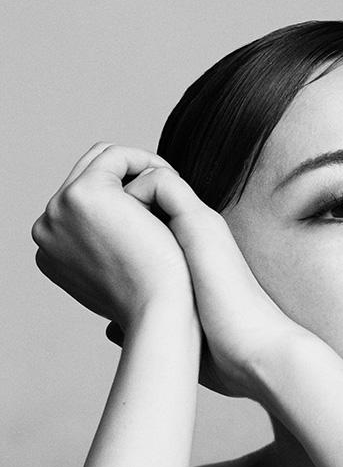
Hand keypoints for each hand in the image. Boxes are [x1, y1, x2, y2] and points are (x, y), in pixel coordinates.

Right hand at [31, 143, 194, 334]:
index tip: (155, 210)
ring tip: (170, 188)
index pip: (81, 206)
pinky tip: (170, 178)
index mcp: (50, 251)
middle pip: (87, 178)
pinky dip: (144, 161)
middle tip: (166, 192)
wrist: (160, 311)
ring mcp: (59, 210)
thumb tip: (112, 238)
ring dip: (137, 170)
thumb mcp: (121, 278)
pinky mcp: (83, 194)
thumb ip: (106, 255)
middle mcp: (47, 228)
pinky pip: (115, 155)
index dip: (120, 201)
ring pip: (100, 163)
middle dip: (128, 180)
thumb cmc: (153, 301)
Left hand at [123, 168, 311, 402]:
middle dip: (117, 208)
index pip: (151, 225)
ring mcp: (201, 226)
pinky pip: (159, 180)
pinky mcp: (201, 222)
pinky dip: (135, 194)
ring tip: (107, 230)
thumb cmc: (227, 359)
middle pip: (150, 195)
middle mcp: (198, 236)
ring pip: (154, 179)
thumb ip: (145, 329)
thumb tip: (109, 329)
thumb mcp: (180, 341)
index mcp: (192, 260)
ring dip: (124, 198)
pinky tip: (124, 230)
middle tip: (96, 235)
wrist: (258, 352)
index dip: (121, 230)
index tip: (101, 253)